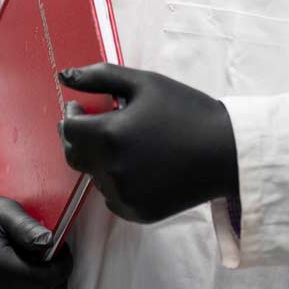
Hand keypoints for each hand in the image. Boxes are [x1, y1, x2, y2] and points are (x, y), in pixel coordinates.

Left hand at [57, 63, 239, 224]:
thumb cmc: (186, 110)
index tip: (82, 106)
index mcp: (109, 135)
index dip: (71, 115)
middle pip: (74, 155)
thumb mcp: (145, 83)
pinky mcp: (136, 213)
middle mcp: (110, 169)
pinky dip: (116, 181)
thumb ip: (100, 77)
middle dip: (80, 137)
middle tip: (99, 124)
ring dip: (100, 159)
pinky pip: (111, 197)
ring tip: (129, 143)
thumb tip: (63, 76)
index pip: (68, 129)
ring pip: (93, 176)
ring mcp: (123, 195)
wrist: (225, 151)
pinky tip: (140, 165)